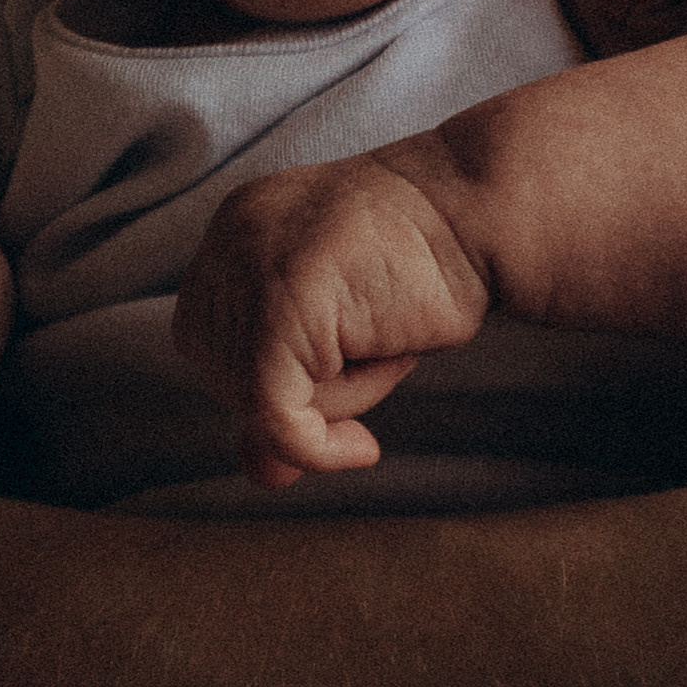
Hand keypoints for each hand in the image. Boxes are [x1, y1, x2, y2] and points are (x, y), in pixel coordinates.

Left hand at [174, 153, 490, 490]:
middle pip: (218, 368)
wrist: (482, 212)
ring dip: (327, 404)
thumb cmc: (426, 264)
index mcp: (237, 225)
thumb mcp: (339, 330)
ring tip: (385, 351)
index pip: (204, 335)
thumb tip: (262, 474)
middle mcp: (231, 237)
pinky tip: (363, 449)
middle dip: (292, 388)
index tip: (329, 377)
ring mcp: (253, 267)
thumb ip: (287, 390)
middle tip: (368, 360)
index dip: (258, 375)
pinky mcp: (283, 309)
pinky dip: (318, 449)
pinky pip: (275, 418)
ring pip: (252, 396)